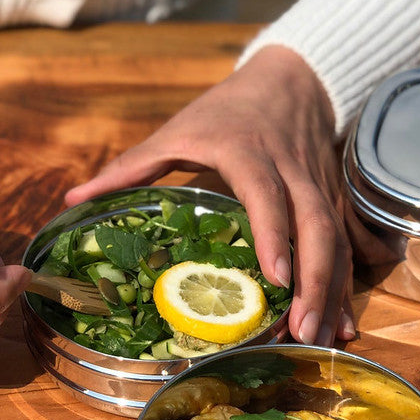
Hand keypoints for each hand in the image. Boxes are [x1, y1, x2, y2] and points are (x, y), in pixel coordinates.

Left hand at [65, 45, 355, 345]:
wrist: (293, 80)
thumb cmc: (227, 110)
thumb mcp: (178, 129)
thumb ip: (132, 165)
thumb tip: (73, 199)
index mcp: (250, 155)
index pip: (267, 196)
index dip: (274, 235)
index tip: (275, 278)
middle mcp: (293, 175)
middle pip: (315, 228)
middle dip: (314, 281)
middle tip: (299, 332)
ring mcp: (318, 190)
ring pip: (336, 242)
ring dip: (333, 292)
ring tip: (322, 339)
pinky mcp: (332, 201)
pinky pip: (346, 246)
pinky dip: (346, 287)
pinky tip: (343, 325)